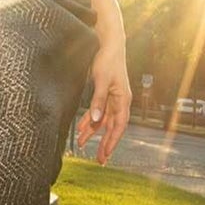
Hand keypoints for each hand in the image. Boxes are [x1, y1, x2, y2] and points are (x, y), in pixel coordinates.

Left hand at [74, 40, 131, 164]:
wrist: (108, 43)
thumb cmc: (108, 60)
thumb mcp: (101, 81)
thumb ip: (98, 101)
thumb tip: (97, 121)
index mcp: (123, 100)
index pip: (119, 126)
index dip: (112, 142)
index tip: (105, 155)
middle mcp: (120, 101)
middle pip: (112, 128)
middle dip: (105, 144)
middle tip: (99, 160)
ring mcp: (112, 98)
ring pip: (102, 121)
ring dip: (93, 133)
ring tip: (82, 145)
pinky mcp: (104, 93)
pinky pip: (97, 112)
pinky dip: (89, 121)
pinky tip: (81, 129)